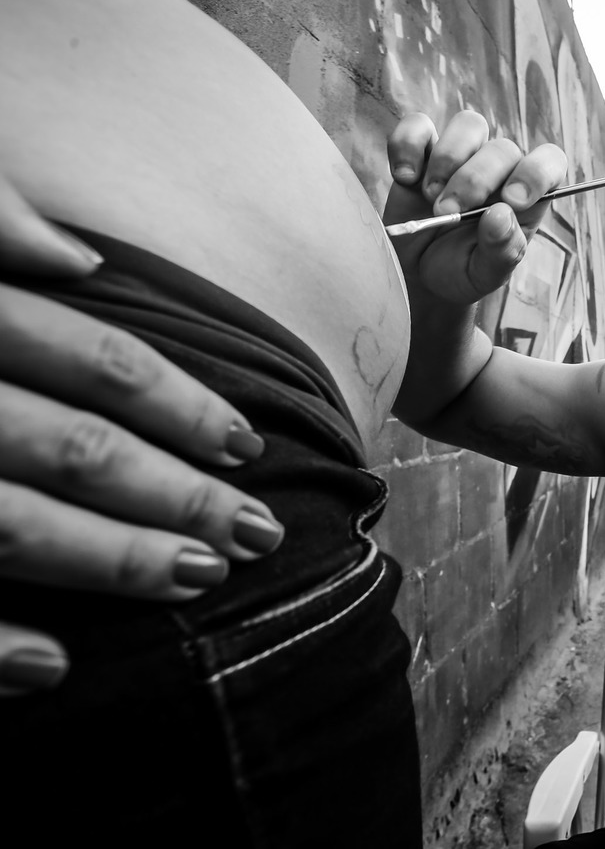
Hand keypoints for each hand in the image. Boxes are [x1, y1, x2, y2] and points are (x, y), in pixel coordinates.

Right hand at [0, 174, 281, 695]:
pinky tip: (52, 668)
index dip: (181, 403)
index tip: (247, 443)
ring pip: (11, 523)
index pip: (93, 361)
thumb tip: (80, 257)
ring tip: (196, 580)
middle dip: (177, 493)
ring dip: (110, 559)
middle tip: (260, 531)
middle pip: (75, 447)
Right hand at [383, 110, 566, 304]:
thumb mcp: (485, 275)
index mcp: (525, 197)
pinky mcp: (423, 151)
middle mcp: (499, 170)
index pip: (550, 162)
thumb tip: (500, 215)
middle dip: (473, 181)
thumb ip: (500, 250)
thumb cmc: (461, 272)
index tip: (512, 200)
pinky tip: (405, 178)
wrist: (417, 276)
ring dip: (447, 158)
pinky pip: (418, 126)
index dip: (536, 172)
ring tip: (430, 197)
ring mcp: (461, 155)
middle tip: (446, 214)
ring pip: (468, 125)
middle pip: (501, 148)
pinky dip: (408, 145)